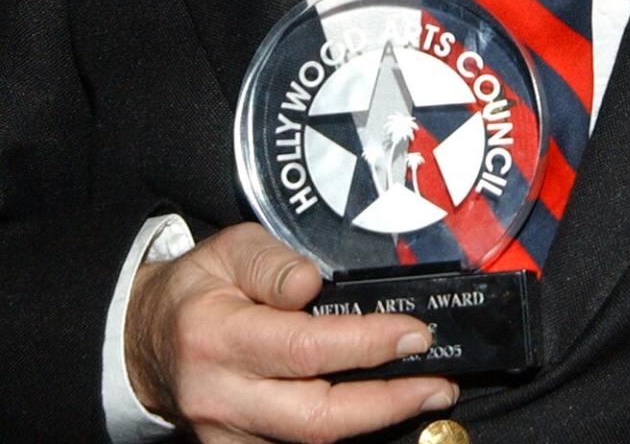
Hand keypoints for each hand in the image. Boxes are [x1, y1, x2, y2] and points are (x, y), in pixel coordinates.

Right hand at [126, 222, 457, 442]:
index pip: (304, 349)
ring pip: (311, 442)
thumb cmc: (200, 286)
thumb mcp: (229, 249)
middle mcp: (222, 397)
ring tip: (426, 392)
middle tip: (438, 383)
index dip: (366, 344)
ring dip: (376, 420)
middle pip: (316, 419)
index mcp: (218, 337)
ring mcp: (227, 435)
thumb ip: (273, 263)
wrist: (146, 340)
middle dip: (386, 404)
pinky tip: (382, 407)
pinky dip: (346, 430)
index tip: (415, 332)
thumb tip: (314, 285)